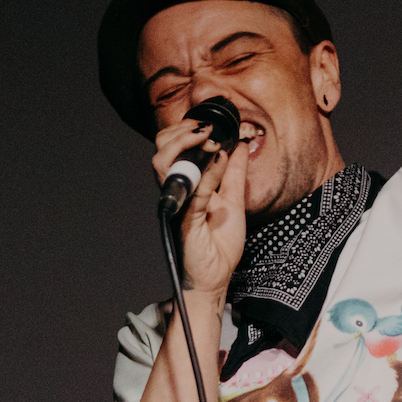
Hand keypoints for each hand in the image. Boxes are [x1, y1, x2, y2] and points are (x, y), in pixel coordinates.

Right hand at [152, 116, 247, 296]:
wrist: (216, 277)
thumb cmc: (219, 246)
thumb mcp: (234, 202)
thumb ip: (235, 175)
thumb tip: (240, 146)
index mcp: (186, 187)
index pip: (173, 150)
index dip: (187, 131)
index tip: (212, 124)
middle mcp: (177, 193)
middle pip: (161, 151)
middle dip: (180, 132)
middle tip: (207, 129)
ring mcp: (178, 205)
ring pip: (164, 164)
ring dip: (186, 144)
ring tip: (210, 140)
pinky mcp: (185, 220)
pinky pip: (193, 191)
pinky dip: (207, 172)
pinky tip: (220, 160)